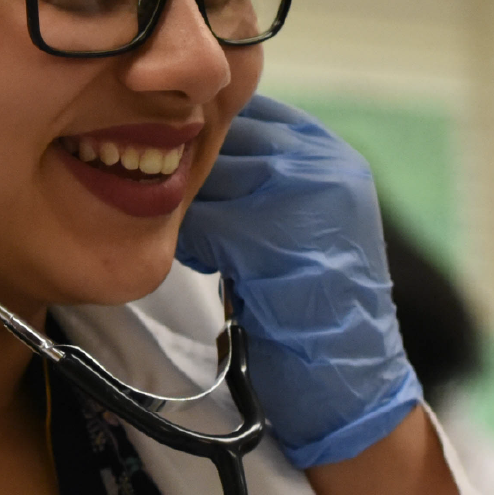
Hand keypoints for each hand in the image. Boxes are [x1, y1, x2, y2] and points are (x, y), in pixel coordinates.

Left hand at [177, 96, 420, 468]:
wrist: (349, 385)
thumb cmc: (310, 310)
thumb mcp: (294, 225)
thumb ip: (254, 178)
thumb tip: (179, 142)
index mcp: (326, 151)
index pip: (243, 108)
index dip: (197, 133)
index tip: (168, 162)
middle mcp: (326, 165)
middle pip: (224, 136)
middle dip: (184, 166)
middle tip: (144, 195)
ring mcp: (312, 201)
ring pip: (212, 175)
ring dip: (180, 202)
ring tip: (163, 227)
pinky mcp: (285, 243)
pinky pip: (211, 224)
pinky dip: (189, 241)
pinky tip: (187, 258)